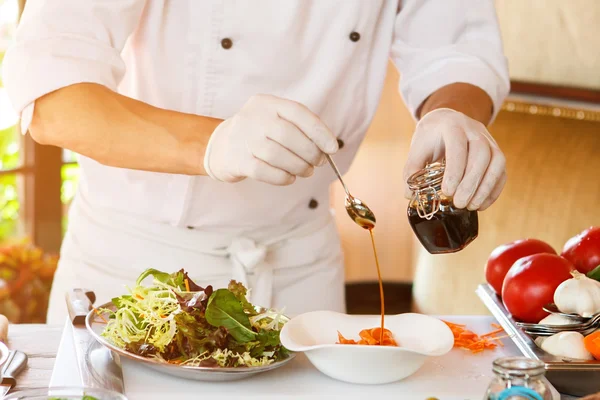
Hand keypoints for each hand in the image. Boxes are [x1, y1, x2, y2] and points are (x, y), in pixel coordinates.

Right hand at [204, 94, 337, 184]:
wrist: (222, 146)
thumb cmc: (260, 134)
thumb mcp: (275, 120)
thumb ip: (300, 128)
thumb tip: (328, 147)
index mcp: (267, 103)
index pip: (299, 113)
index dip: (320, 132)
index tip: (332, 148)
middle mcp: (254, 117)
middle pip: (289, 135)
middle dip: (311, 152)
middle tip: (319, 162)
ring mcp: (243, 138)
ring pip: (279, 155)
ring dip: (299, 166)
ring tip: (307, 171)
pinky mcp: (238, 160)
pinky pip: (266, 172)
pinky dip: (283, 177)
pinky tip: (290, 177)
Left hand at [403, 108, 506, 210]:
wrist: (446, 120)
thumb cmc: (430, 136)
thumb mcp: (417, 148)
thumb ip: (412, 169)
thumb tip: (410, 194)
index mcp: (452, 126)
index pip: (458, 147)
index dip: (455, 171)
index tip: (447, 192)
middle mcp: (474, 130)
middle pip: (481, 154)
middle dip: (471, 182)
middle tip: (459, 203)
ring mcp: (489, 140)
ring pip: (496, 162)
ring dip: (485, 187)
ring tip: (471, 206)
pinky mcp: (496, 151)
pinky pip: (501, 171)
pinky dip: (494, 189)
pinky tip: (481, 204)